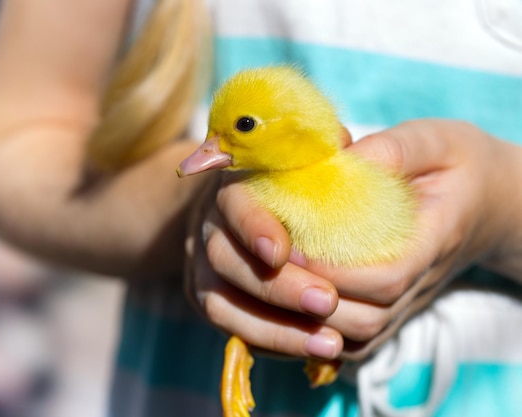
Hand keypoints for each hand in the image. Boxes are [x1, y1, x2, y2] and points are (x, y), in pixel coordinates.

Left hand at [185, 119, 521, 361]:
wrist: (485, 201)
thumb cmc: (455, 164)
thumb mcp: (434, 140)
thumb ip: (391, 149)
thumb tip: (336, 156)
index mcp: (433, 241)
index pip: (383, 277)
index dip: (328, 268)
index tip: (284, 243)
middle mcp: (419, 284)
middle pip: (363, 318)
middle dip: (305, 297)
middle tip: (264, 262)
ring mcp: (404, 305)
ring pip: (353, 338)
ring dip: (302, 320)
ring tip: (265, 280)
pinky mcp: (388, 310)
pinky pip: (351, 339)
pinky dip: (311, 331)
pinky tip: (279, 302)